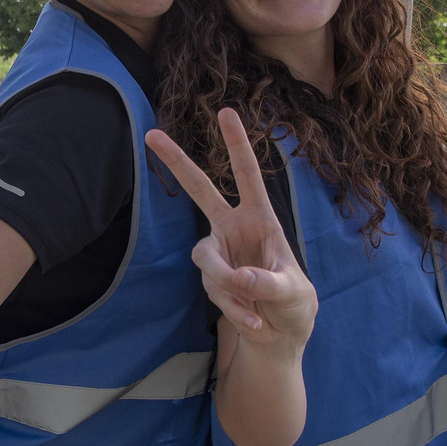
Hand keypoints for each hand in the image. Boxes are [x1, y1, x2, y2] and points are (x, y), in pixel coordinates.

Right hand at [146, 109, 315, 348]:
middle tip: (151, 134)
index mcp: (261, 218)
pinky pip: (213, 290)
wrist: (280, 333)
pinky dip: (233, 309)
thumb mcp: (293, 292)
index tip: (225, 112)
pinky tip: (254, 321)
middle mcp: (234, 228)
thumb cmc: (294, 302)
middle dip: (176, 162)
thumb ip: (267, 283)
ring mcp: (219, 252)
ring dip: (228, 288)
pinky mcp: (210, 278)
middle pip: (199, 190)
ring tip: (257, 314)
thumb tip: (240, 277)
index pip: (247, 175)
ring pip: (206, 260)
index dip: (237, 145)